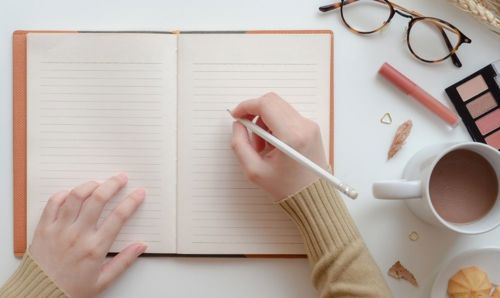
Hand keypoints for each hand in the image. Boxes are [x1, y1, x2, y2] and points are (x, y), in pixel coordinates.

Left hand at [30, 173, 145, 297]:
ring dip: (90, 185)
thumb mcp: (103, 281)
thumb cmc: (71, 290)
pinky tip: (72, 194)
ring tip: (98, 182)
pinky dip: (64, 194)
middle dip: (113, 184)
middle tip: (121, 178)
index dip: (132, 201)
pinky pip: (53, 203)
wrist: (40, 296)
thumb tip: (141, 246)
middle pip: (98, 199)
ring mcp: (59, 230)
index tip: (139, 193)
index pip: (119, 216)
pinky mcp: (44, 228)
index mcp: (95, 248)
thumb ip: (124, 261)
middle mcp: (78, 235)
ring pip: (76, 196)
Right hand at [230, 92, 327, 199]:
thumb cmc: (286, 188)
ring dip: (264, 122)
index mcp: (291, 136)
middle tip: (249, 135)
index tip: (236, 116)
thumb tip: (238, 125)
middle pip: (272, 102)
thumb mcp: (254, 170)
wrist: (313, 197)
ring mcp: (310, 126)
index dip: (246, 106)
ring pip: (279, 108)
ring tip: (263, 146)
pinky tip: (274, 146)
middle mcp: (304, 126)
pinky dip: (275, 126)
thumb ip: (239, 144)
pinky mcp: (312, 128)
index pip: (265, 104)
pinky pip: (288, 116)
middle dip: (255, 114)